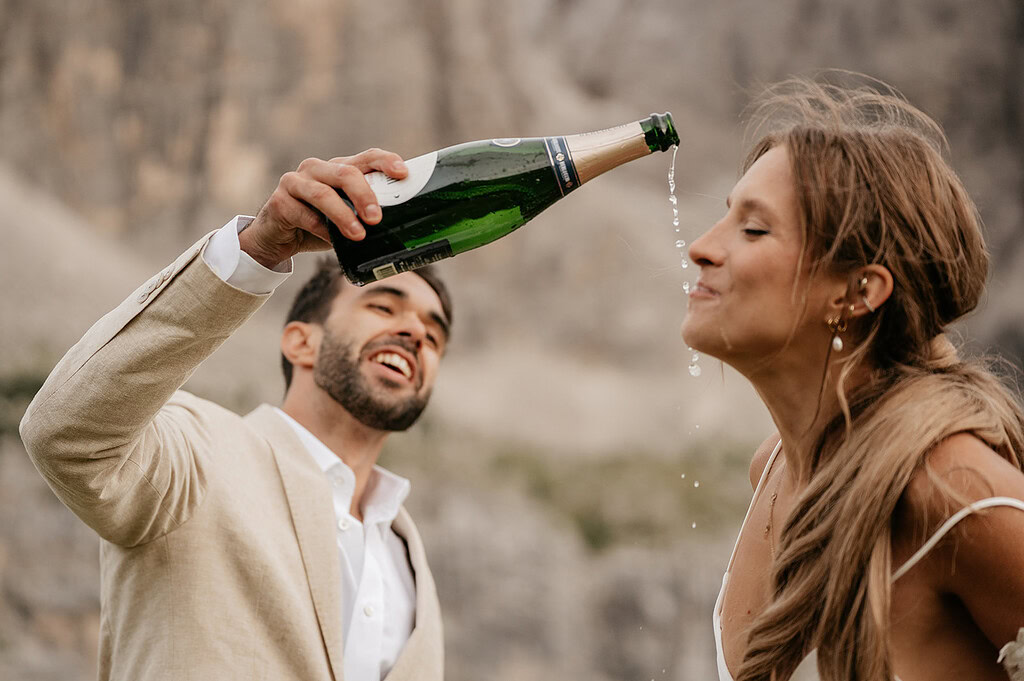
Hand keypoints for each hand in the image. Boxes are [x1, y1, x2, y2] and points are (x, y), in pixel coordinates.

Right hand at [240, 149, 407, 268]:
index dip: (385, 161)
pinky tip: (331, 241)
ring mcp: (295, 182)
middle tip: (376, 218)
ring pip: (323, 194)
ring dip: (343, 216)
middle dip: (364, 195)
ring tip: (358, 235)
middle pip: (346, 173)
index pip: (366, 158)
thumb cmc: (317, 224)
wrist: (277, 238)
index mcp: (338, 168)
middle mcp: (317, 169)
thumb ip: (363, 212)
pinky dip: (320, 230)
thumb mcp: (344, 216)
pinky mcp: (279, 201)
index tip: (403, 174)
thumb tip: (400, 225)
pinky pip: (304, 215)